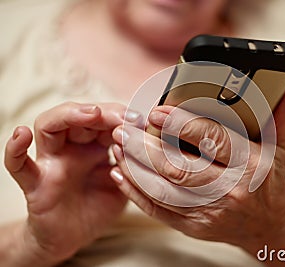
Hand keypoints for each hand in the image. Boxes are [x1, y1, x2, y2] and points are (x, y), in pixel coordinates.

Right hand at [4, 102, 130, 265]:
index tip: (141, 121)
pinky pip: (18, 164)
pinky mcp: (35, 183)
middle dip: (102, 112)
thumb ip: (133, 166)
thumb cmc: (100, 204)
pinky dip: (15, 149)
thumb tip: (149, 143)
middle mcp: (72, 147)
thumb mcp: (125, 183)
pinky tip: (21, 135)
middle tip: (123, 116)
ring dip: (69, 115)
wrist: (76, 236)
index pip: (105, 120)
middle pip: (79, 116)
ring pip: (49, 126)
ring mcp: (52, 162)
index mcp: (95, 145)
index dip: (121, 116)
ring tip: (90, 114)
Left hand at [110, 80, 284, 251]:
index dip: (181, 125)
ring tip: (117, 145)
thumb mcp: (279, 147)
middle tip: (124, 127)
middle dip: (145, 147)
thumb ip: (280, 114)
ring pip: (162, 190)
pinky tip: (120, 173)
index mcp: (250, 165)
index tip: (156, 111)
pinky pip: (159, 210)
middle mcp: (229, 190)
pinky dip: (136, 192)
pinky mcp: (194, 227)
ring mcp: (210, 212)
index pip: (212, 140)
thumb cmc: (271, 180)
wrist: (270, 224)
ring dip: (135, 167)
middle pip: (178, 167)